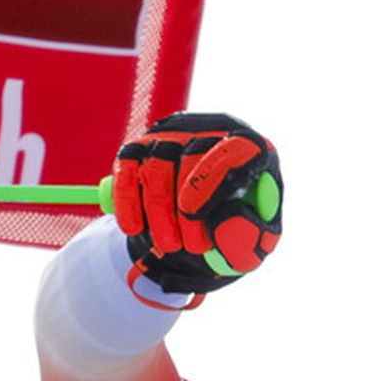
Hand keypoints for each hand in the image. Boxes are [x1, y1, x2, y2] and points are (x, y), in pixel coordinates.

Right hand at [109, 112, 282, 295]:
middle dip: (184, 210)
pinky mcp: (143, 146)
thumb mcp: (252, 245)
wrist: (203, 227)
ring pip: (156, 164)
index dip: (211, 180)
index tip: (193, 215)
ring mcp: (175, 135)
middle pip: (191, 157)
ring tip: (168, 245)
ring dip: (157, 211)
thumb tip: (223, 225)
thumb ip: (246, 240)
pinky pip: (127, 167)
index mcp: (253, 149)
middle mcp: (213, 132)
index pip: (235, 149)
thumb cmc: (235, 230)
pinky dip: (127, 200)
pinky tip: (133, 228)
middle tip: (188, 248)